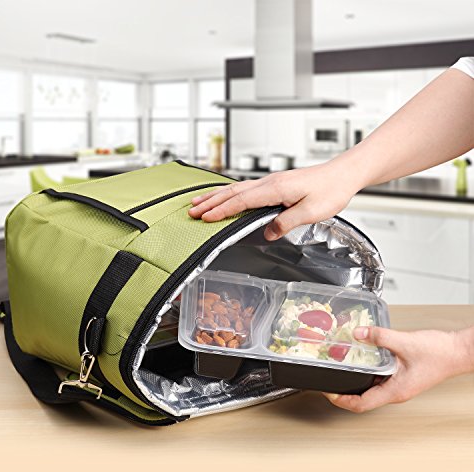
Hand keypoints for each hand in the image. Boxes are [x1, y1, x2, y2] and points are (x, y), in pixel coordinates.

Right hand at [188, 162, 361, 240]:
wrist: (343, 174)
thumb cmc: (331, 190)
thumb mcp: (311, 212)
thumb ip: (286, 222)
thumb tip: (268, 233)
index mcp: (275, 188)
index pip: (241, 200)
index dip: (221, 210)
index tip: (205, 217)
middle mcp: (269, 182)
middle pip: (232, 192)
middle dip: (210, 201)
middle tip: (192, 209)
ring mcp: (271, 181)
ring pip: (236, 188)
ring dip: (216, 195)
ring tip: (199, 200)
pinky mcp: (275, 183)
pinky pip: (245, 187)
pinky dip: (230, 192)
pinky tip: (226, 195)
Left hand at [324, 325, 473, 412]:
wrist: (457, 350)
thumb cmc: (440, 353)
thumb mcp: (404, 342)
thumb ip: (379, 336)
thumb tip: (358, 334)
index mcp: (395, 391)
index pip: (361, 404)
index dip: (341, 400)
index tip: (328, 392)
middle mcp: (395, 392)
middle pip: (363, 399)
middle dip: (343, 392)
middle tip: (328, 382)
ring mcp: (398, 384)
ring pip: (370, 388)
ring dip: (354, 381)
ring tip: (339, 370)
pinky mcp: (401, 376)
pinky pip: (379, 378)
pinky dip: (366, 371)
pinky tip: (360, 359)